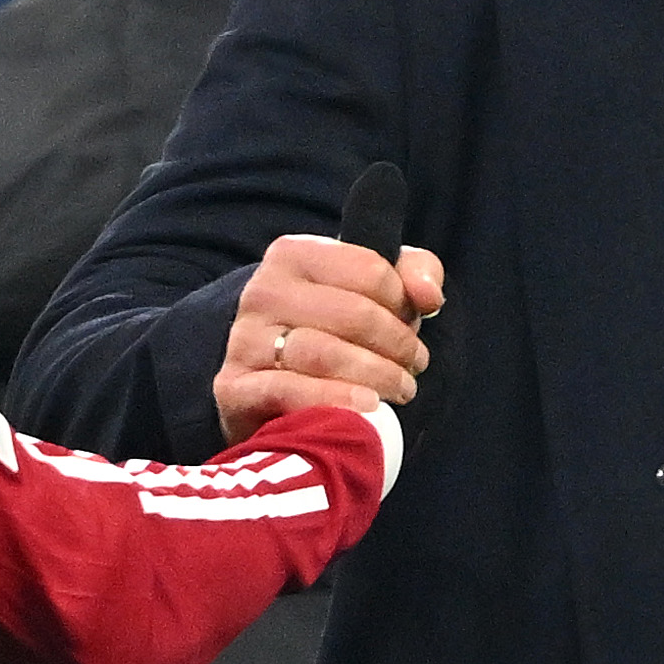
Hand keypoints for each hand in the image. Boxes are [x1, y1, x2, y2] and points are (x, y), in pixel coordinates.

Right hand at [215, 235, 444, 447]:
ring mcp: (245, 339)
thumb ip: (412, 274)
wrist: (263, 385)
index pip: (370, 271)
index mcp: (294, 255)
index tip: (411, 327)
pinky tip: (367, 407)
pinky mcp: (235, 387)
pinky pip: (289, 391)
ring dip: (377, 376)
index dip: (403, 304)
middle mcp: (263, 290)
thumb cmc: (329, 331)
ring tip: (400, 390)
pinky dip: (335, 400)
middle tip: (414, 367)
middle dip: (397, 345)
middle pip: (354, 314)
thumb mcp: (372, 292)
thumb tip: (429, 295)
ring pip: (324, 353)